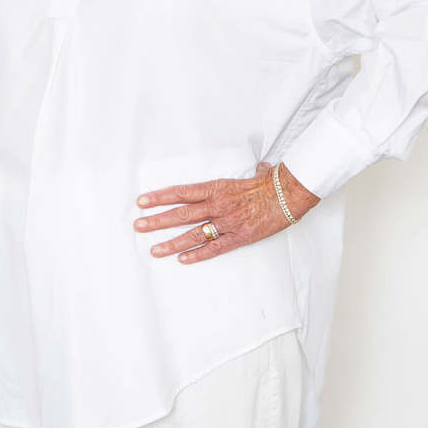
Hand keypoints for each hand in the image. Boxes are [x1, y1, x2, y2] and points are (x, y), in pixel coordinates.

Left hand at [133, 160, 320, 263]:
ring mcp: (227, 222)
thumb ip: (239, 178)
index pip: (181, 192)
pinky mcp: (239, 237)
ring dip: (172, 242)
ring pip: (193, 234)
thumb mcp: (246, 175)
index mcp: (216, 188)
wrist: (289, 193)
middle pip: (181, 214)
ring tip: (154, 249)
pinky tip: (183, 259)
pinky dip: (198, 254)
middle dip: (157, 221)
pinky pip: (214, 248)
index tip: (142, 201)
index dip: (160, 197)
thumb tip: (254, 167)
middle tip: (138, 225)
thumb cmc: (269, 182)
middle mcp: (217, 205)